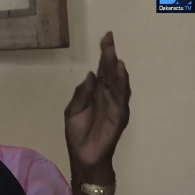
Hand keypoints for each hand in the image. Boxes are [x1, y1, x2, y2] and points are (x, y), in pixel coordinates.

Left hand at [64, 31, 130, 171]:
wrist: (83, 157)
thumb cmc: (78, 134)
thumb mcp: (72, 111)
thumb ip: (81, 94)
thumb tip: (91, 75)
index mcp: (96, 92)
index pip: (102, 69)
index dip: (104, 54)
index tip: (106, 37)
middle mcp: (108, 94)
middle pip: (110, 71)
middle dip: (110, 55)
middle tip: (109, 39)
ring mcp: (115, 103)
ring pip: (118, 81)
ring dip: (116, 67)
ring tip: (113, 53)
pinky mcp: (119, 114)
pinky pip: (121, 97)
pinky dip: (121, 83)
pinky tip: (119, 71)